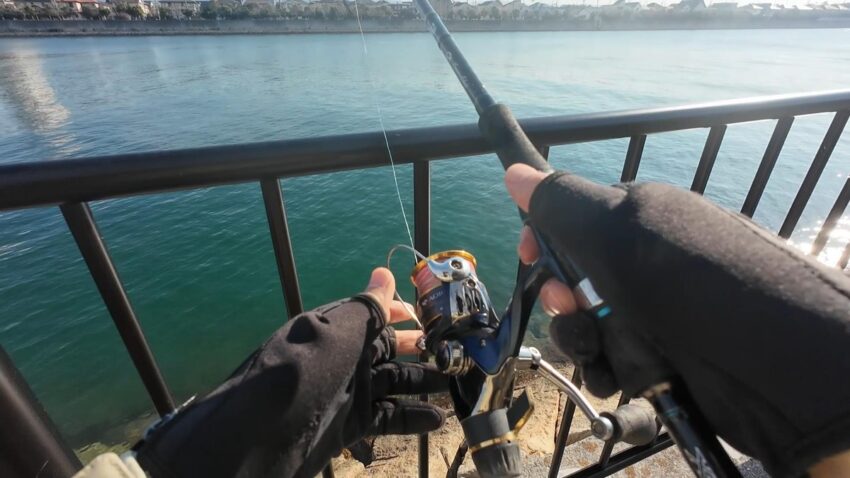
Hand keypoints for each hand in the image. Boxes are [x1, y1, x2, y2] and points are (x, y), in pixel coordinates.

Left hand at [136, 268, 447, 477]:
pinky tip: (437, 420)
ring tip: (456, 387)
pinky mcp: (350, 425)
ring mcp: (348, 393)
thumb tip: (385, 271)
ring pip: (394, 384)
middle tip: (457, 354)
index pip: (375, 315)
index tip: (434, 316)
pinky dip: (411, 418)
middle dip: (423, 351)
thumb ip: (366, 307)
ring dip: (424, 384)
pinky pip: (387, 417)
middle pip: (390, 350)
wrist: (259, 437)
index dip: (403, 314)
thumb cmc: (301, 374)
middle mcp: (344, 358)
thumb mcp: (337, 333)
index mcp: (338, 330)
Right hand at [504, 163, 849, 477]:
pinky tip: (627, 373)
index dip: (545, 240)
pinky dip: (611, 371)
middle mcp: (643, 268)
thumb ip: (564, 204)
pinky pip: (611, 366)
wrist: (779, 366)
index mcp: (639, 222)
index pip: (574, 221)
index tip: (528, 254)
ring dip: (583, 342)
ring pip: (586, 330)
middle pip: (572, 282)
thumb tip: (514, 172)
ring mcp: (652, 317)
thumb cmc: (696, 282)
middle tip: (575, 308)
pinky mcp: (661, 363)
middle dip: (563, 301)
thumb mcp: (623, 231)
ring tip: (607, 350)